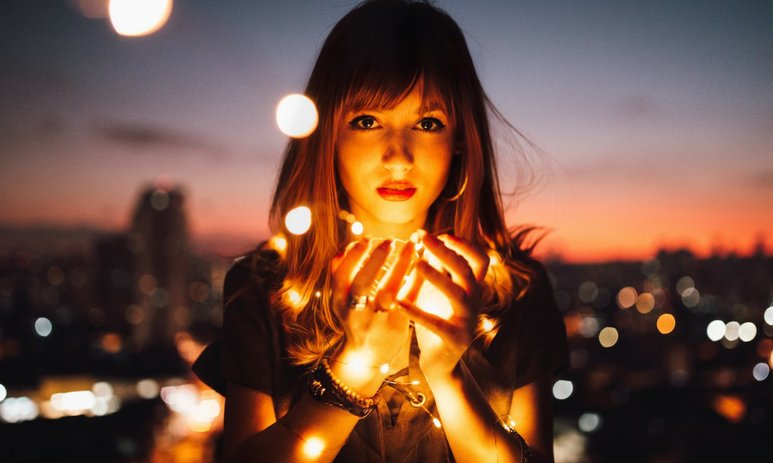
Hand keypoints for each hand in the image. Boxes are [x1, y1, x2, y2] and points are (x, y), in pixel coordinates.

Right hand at [330, 239, 415, 379]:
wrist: (366, 355)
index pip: (341, 275)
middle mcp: (355, 312)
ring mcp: (376, 321)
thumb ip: (341, 273)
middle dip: (375, 261)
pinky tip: (424, 262)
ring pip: (388, 291)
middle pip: (362, 284)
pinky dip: (416, 279)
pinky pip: (409, 299)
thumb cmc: (355, 317)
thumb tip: (348, 246)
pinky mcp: (397, 326)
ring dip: (401, 266)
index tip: (367, 239)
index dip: (353, 256)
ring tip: (411, 245)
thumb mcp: (341, 299)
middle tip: (389, 241)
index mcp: (339, 302)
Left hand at [396, 233, 488, 378]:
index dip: (466, 245)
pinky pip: (436, 323)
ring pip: (457, 294)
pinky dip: (417, 312)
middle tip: (424, 238)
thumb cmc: (438, 318)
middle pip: (466, 270)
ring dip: (437, 276)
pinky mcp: (455, 339)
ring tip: (416, 264)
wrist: (441, 361)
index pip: (480, 260)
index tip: (444, 234)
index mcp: (472, 288)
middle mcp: (475, 301)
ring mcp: (467, 320)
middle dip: (445, 252)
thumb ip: (437, 268)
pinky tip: (399, 303)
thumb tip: (427, 239)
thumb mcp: (437, 290)